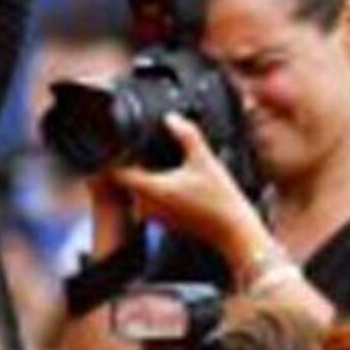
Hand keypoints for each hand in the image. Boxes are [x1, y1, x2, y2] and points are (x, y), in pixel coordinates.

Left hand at [108, 114, 267, 270]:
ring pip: (140, 190)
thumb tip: (172, 118)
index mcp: (150, 188)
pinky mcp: (165, 222)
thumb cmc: (220, 201)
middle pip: (127, 179)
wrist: (234, 232)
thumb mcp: (205, 160)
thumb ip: (187, 135)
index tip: (131, 145)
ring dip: (148, 177)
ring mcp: (155, 216)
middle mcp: (146, 205)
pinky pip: (152, 201)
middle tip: (151, 150)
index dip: (119, 155)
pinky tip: (179, 182)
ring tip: (167, 164)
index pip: (116, 171)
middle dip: (136, 164)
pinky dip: (160, 190)